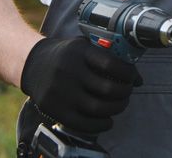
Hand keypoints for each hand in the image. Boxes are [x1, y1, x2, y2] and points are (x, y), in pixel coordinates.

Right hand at [19, 36, 141, 133]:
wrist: (33, 64)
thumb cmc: (67, 55)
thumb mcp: (83, 46)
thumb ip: (108, 56)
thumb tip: (138, 78)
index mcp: (79, 52)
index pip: (111, 64)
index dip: (128, 73)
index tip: (133, 77)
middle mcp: (69, 71)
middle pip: (107, 89)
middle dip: (125, 93)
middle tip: (127, 92)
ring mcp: (61, 91)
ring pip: (98, 108)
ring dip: (116, 109)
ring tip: (120, 105)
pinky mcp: (54, 108)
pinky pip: (82, 123)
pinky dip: (101, 125)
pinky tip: (108, 121)